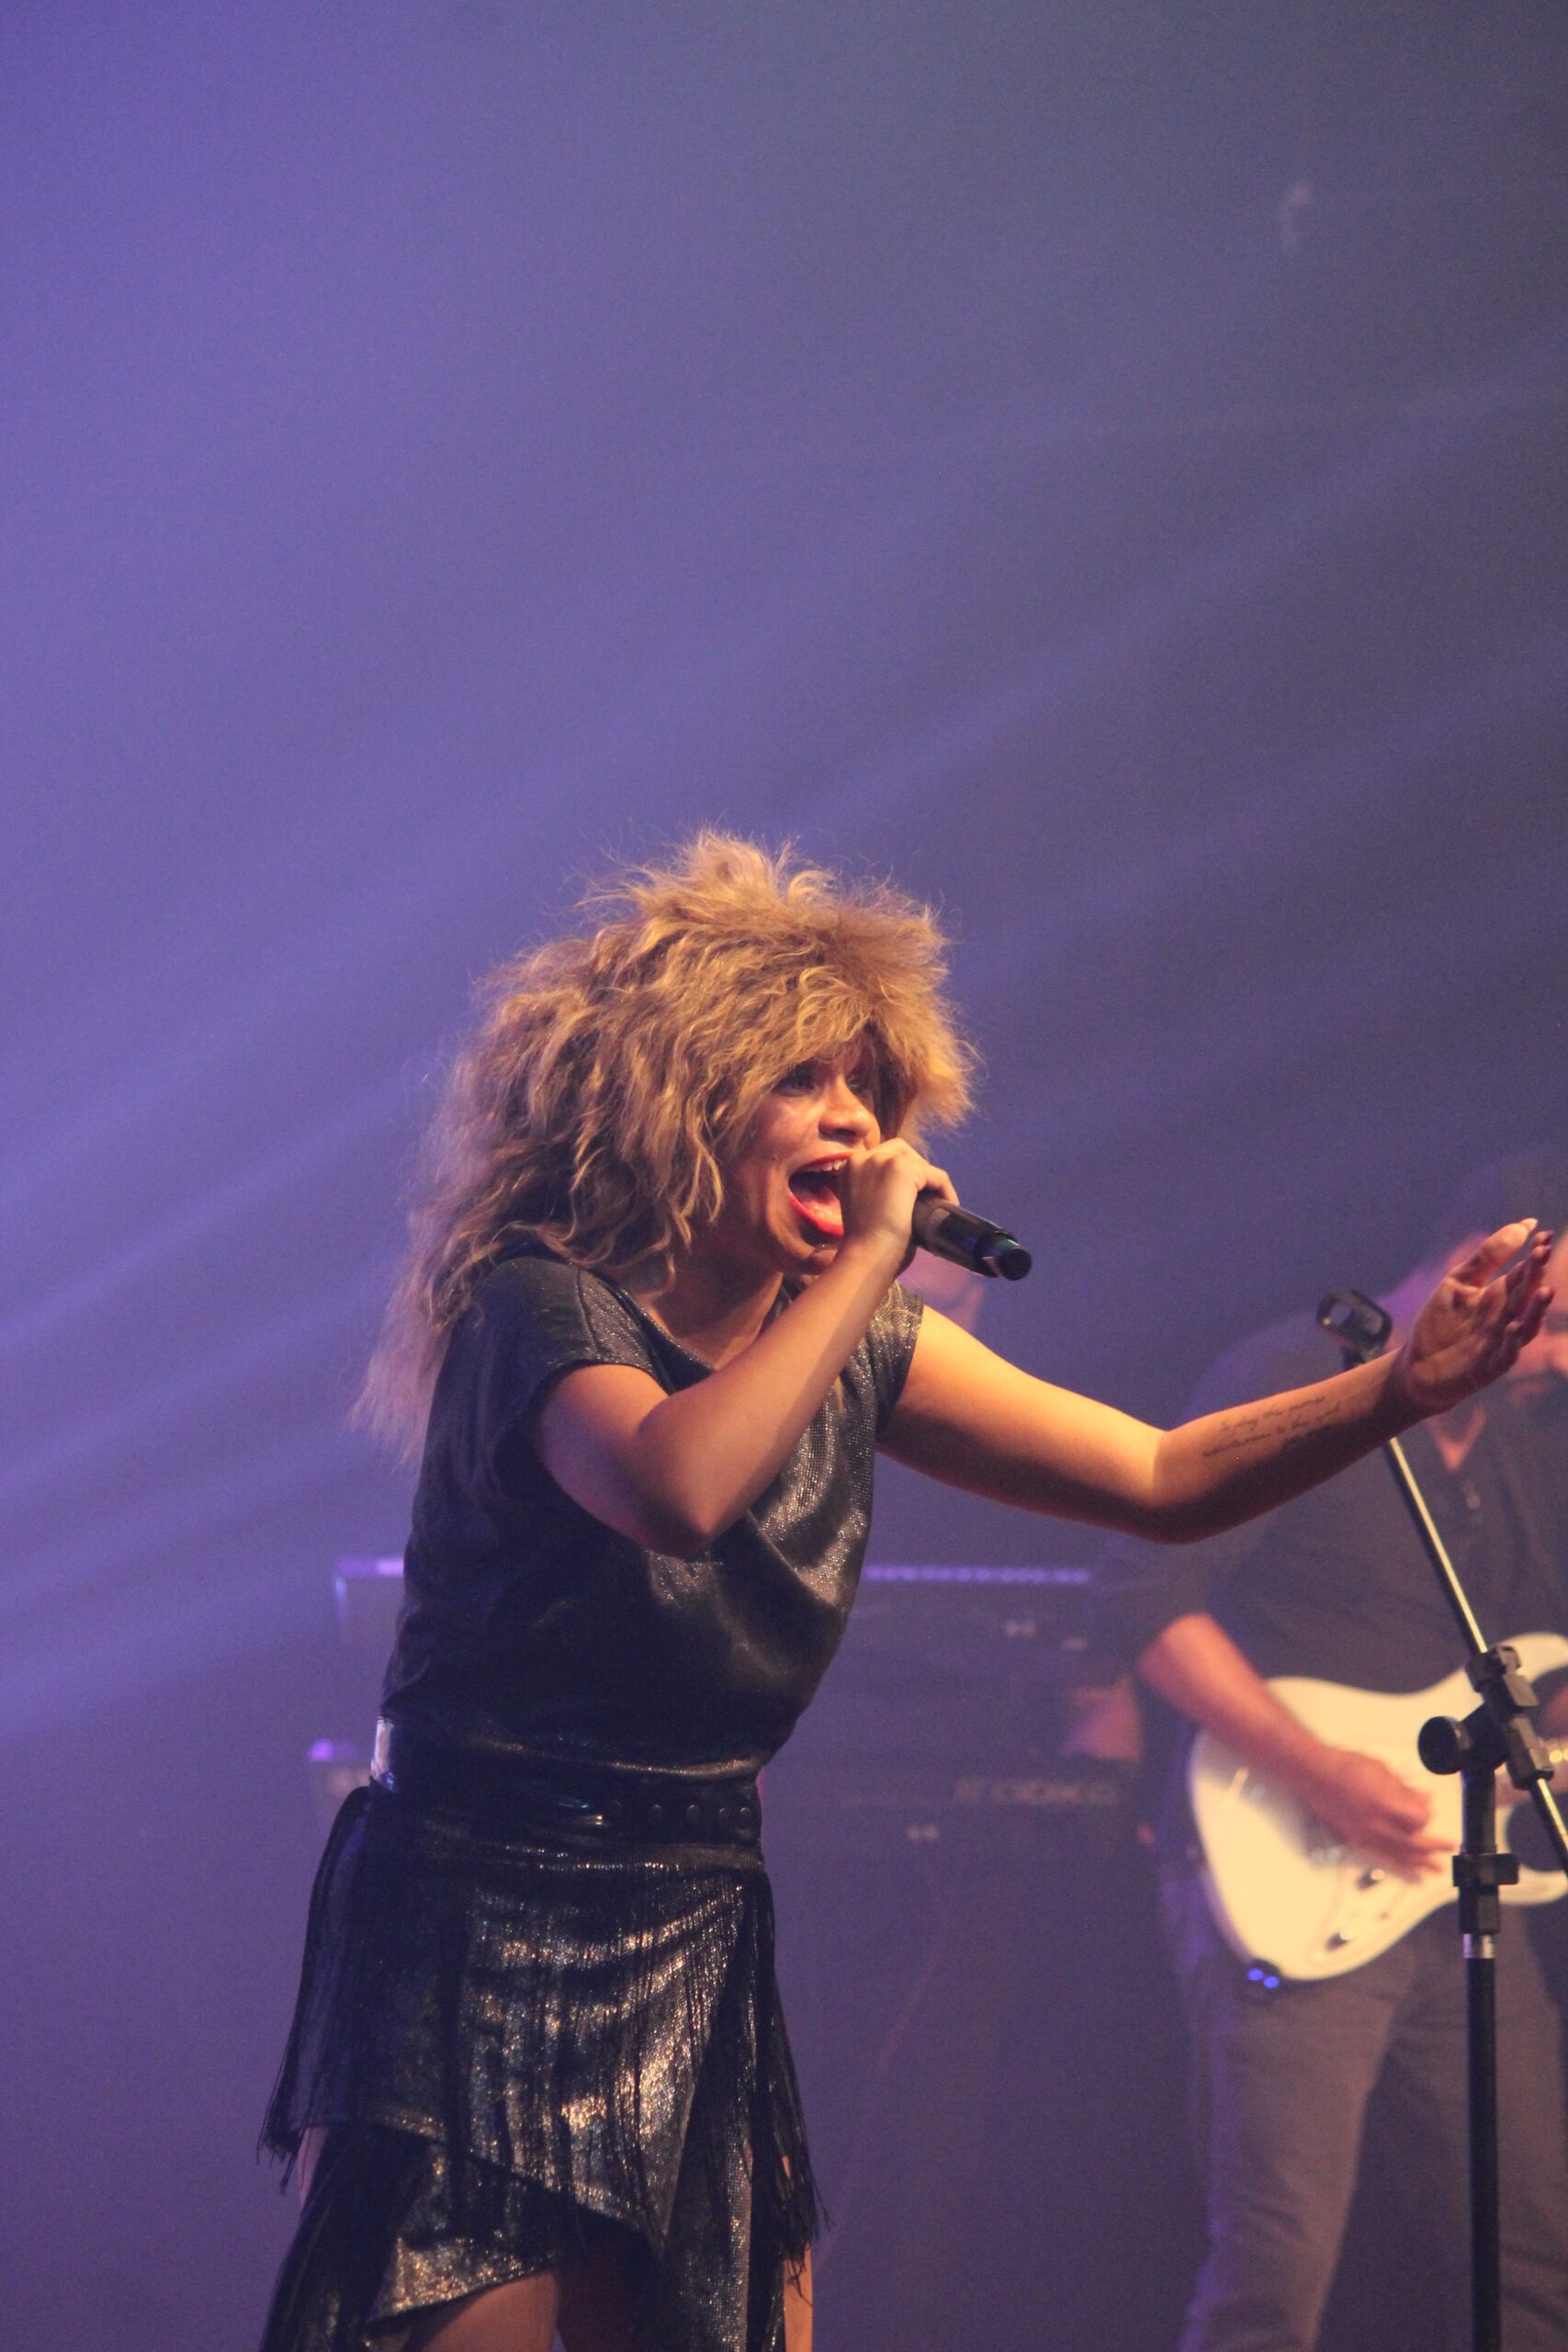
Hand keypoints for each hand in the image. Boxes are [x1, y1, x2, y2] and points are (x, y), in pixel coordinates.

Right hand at [838, 1139, 956, 1269]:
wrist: (866, 1256)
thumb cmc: (865, 1244)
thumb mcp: (865, 1207)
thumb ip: (876, 1192)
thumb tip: (903, 1194)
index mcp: (848, 1167)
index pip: (882, 1158)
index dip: (901, 1174)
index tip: (912, 1196)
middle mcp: (862, 1157)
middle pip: (900, 1150)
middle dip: (917, 1170)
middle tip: (926, 1196)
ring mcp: (882, 1160)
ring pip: (919, 1162)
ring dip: (931, 1180)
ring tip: (938, 1202)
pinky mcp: (902, 1169)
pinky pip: (935, 1175)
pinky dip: (945, 1189)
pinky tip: (948, 1205)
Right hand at [1302, 1747, 1449, 1874]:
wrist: (1314, 1773)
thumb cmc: (1346, 1765)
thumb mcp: (1380, 1769)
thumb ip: (1404, 1789)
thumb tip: (1424, 1799)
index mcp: (1384, 1803)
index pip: (1418, 1819)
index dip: (1427, 1814)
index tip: (1426, 1805)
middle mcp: (1376, 1823)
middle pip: (1413, 1842)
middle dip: (1433, 1846)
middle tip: (1449, 1847)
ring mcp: (1365, 1834)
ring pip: (1399, 1854)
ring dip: (1420, 1861)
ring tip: (1435, 1868)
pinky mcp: (1357, 1838)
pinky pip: (1383, 1856)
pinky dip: (1399, 1863)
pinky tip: (1409, 1868)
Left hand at [1393, 1222, 1554, 1417]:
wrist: (1417, 1366)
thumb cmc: (1440, 1322)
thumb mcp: (1459, 1282)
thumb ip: (1488, 1256)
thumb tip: (1524, 1224)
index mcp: (1499, 1295)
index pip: (1523, 1272)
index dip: (1534, 1255)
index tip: (1544, 1234)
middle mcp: (1506, 1317)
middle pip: (1526, 1294)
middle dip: (1536, 1274)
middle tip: (1542, 1252)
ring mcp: (1500, 1343)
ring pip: (1527, 1326)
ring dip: (1536, 1310)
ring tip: (1545, 1290)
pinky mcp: (1488, 1367)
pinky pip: (1506, 1355)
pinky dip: (1513, 1342)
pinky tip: (1515, 1326)